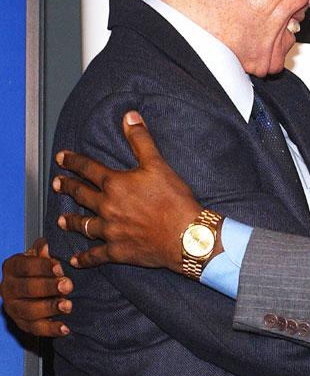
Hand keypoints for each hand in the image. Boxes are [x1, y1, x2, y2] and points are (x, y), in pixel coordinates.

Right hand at [0, 238, 71, 336]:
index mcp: (12, 267)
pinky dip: (51, 330)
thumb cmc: (44, 266)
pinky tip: (65, 328)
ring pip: (28, 311)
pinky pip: (35, 329)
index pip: (24, 266)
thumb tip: (45, 245)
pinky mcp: (22, 324)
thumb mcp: (43, 255)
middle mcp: (7, 288)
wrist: (39, 285)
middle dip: (48, 287)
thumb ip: (44, 251)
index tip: (59, 267)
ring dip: (49, 309)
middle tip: (68, 285)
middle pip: (26, 289)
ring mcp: (13, 308)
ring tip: (68, 305)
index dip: (42, 267)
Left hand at [53, 111, 202, 271]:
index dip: (73, 162)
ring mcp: (110, 231)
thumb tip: (129, 116)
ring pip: (84, 225)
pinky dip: (84, 258)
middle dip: (68, 187)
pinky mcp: (118, 251)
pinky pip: (95, 255)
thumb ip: (141, 140)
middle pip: (81, 195)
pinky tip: (75, 260)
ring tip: (62, 219)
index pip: (88, 169)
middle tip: (57, 184)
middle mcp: (107, 207)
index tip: (61, 158)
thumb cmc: (174, 199)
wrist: (185, 235)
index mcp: (116, 184)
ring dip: (72, 221)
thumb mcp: (158, 164)